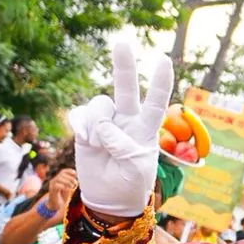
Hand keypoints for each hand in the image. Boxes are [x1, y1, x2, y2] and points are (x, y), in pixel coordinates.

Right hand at [45, 168, 78, 212]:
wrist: (56, 206)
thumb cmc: (62, 197)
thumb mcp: (69, 189)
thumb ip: (72, 183)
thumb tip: (77, 179)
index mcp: (58, 179)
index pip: (63, 171)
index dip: (69, 171)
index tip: (75, 173)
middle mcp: (54, 181)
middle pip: (61, 174)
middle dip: (70, 177)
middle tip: (75, 183)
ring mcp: (52, 185)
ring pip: (58, 178)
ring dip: (67, 181)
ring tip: (72, 186)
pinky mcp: (52, 190)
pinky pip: (56, 186)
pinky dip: (64, 187)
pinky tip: (68, 189)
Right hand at [66, 40, 171, 215]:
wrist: (109, 199)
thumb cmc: (130, 184)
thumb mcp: (134, 166)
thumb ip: (122, 143)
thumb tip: (103, 125)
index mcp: (146, 129)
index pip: (156, 102)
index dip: (159, 82)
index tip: (163, 60)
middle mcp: (126, 121)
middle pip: (126, 89)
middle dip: (124, 66)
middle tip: (122, 43)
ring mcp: (105, 123)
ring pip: (99, 105)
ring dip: (97, 122)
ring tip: (99, 144)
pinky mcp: (85, 129)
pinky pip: (80, 115)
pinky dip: (81, 126)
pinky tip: (85, 139)